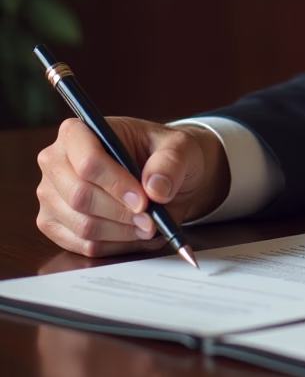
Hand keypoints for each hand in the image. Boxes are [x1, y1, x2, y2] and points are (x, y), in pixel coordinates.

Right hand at [35, 117, 230, 257]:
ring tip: (149, 226)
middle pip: (80, 197)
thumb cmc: (164, 153)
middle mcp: (56, 161)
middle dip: (121, 213)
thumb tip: (156, 188)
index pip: (88, 162)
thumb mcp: (179, 146)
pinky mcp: (54, 223)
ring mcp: (51, 195)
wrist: (162, 174)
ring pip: (82, 225)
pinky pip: (82, 245)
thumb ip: (171, 162)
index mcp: (79, 131)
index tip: (144, 200)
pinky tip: (136, 234)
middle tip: (151, 219)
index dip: (116, 184)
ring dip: (121, 232)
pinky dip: (115, 245)